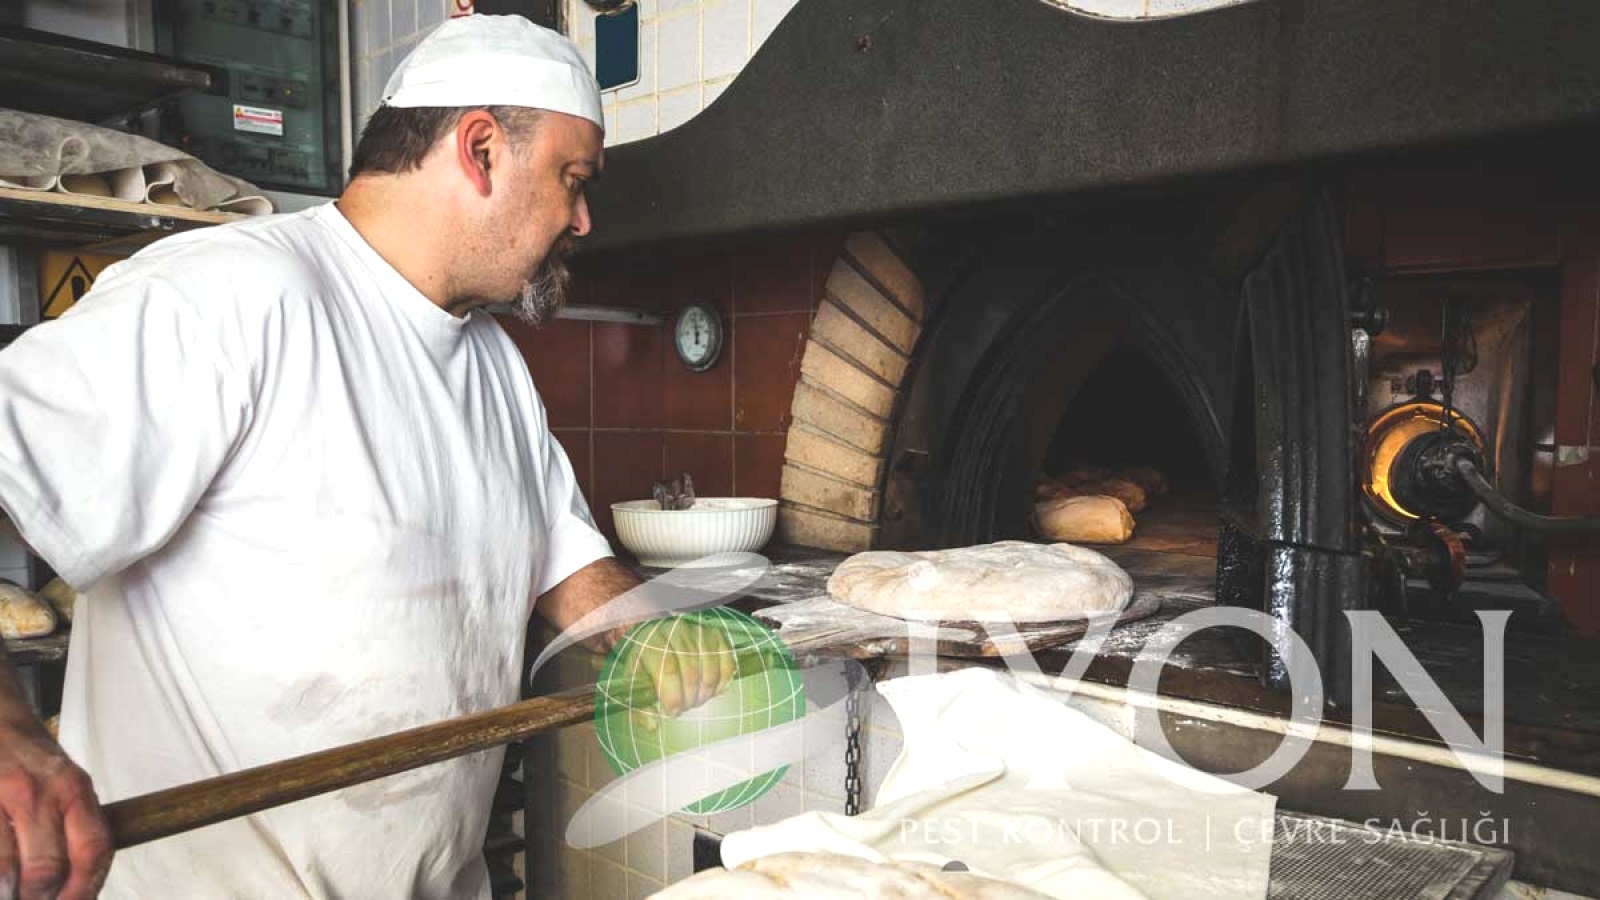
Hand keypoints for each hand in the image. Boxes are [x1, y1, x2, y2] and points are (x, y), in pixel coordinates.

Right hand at [0, 717, 111, 898]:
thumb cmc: (34, 763)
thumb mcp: (68, 787)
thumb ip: (76, 830)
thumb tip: (77, 887)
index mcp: (75, 790)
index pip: (93, 850)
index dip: (84, 890)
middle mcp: (38, 794)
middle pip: (45, 869)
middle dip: (40, 899)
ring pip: (4, 869)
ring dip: (7, 892)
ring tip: (11, 894)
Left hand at [629, 617, 737, 731]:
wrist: (657, 636)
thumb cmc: (645, 663)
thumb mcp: (634, 682)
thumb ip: (639, 707)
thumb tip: (654, 726)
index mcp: (652, 642)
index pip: (668, 669)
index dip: (673, 696)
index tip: (673, 712)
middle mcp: (677, 632)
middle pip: (691, 672)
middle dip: (689, 699)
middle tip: (684, 708)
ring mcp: (700, 633)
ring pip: (710, 671)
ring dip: (704, 694)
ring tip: (695, 700)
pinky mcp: (717, 637)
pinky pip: (727, 664)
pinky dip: (721, 684)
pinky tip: (710, 692)